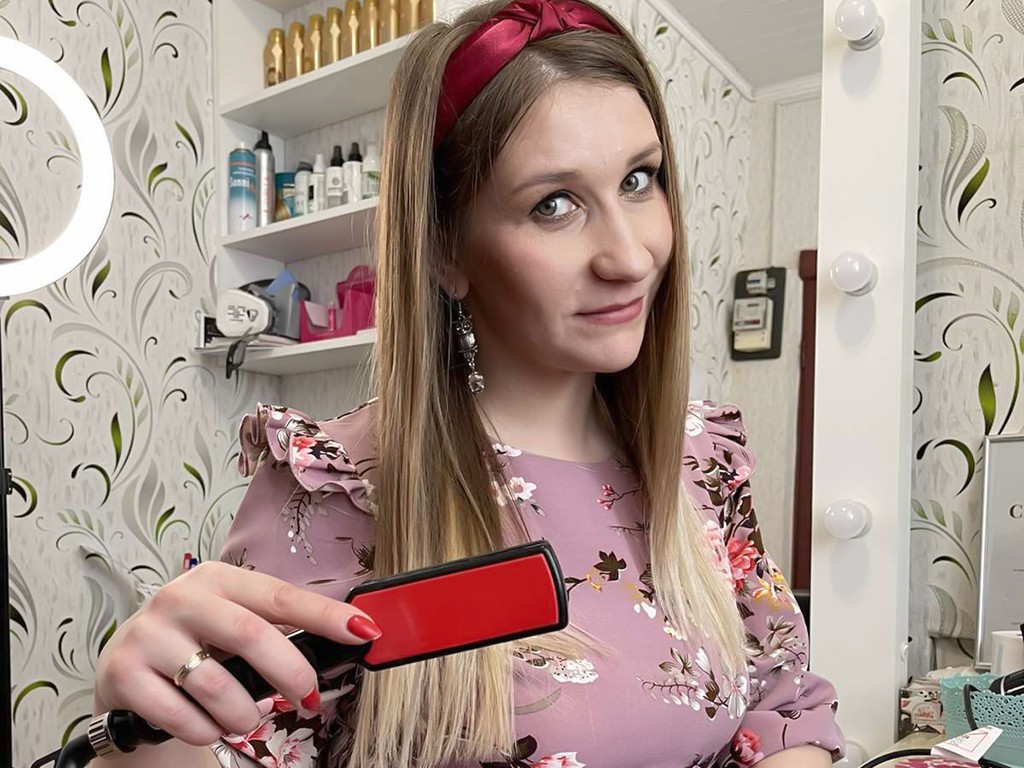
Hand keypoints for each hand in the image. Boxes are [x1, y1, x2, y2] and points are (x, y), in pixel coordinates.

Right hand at [93, 561, 381, 746]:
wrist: (124, 672)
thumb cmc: (195, 645)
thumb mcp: (231, 622)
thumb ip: (276, 627)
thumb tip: (349, 635)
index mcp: (219, 578)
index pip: (282, 596)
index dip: (326, 615)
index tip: (365, 630)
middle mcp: (182, 597)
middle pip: (253, 636)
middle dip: (291, 674)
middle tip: (308, 699)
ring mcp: (149, 633)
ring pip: (219, 685)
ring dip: (245, 714)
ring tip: (246, 718)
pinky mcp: (123, 672)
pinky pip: (183, 715)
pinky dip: (206, 730)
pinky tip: (206, 724)